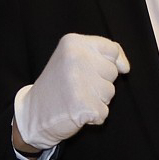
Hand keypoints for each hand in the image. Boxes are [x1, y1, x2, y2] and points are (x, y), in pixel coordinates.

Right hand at [14, 33, 129, 149]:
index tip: (92, 71)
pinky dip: (93, 117)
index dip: (110, 63)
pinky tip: (76, 112)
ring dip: (97, 100)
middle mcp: (76, 58)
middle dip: (100, 83)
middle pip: (112, 72)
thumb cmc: (58, 85)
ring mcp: (78, 81)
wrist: (33, 113)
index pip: (112, 50)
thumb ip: (102, 55)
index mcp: (73, 43)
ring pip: (110, 93)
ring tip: (76, 98)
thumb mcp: (73, 57)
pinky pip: (103, 113)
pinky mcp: (82, 105)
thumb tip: (125, 68)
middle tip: (77, 87)